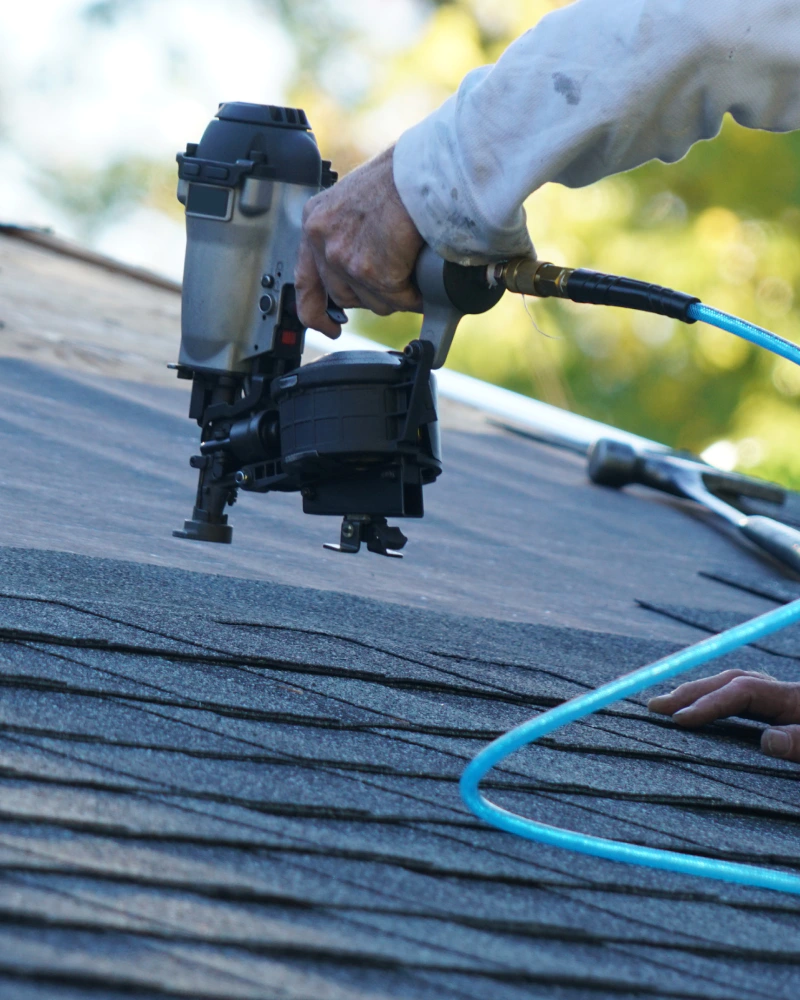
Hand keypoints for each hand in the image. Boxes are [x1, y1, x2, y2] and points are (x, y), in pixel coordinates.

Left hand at [295, 146, 423, 337]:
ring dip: (396, 296)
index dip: (315, 312)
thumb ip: (348, 235)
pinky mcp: (373, 271)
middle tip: (394, 286)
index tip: (328, 327)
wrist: (424, 170)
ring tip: (413, 272)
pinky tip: (423, 279)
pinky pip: (397, 300)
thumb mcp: (357, 203)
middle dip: (371, 296)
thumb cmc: (401, 178)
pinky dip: (414, 295)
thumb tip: (360, 270)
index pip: (305, 281)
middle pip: (344, 296)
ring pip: (373, 302)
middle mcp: (322, 239)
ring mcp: (345, 257)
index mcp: (315, 220)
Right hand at [648, 669, 799, 761]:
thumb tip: (769, 740)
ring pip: (734, 687)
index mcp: (795, 698)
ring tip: (668, 707)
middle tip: (655, 706)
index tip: (680, 720)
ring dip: (700, 695)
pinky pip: (743, 702)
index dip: (709, 703)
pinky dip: (716, 705)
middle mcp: (784, 693)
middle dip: (692, 692)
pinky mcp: (783, 715)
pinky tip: (700, 715)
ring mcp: (783, 702)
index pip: (742, 690)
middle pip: (730, 681)